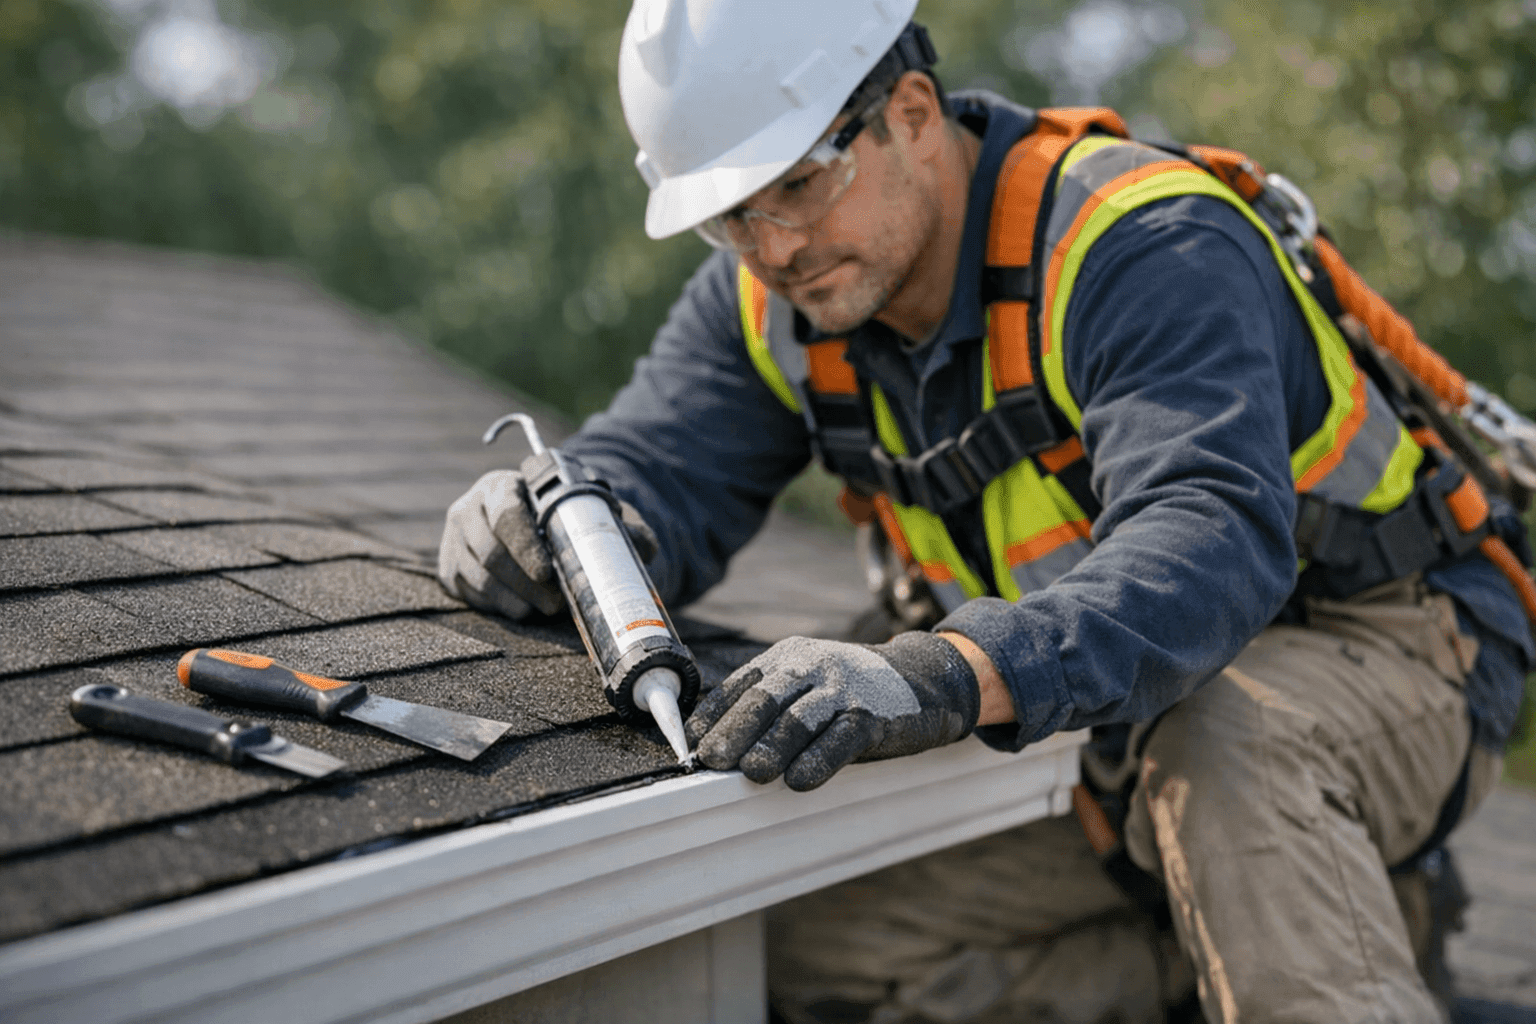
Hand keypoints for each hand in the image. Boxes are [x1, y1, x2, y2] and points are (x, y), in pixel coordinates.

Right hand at [438, 468, 657, 619]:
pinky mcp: (450, 568)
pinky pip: (468, 594)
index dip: (525, 545)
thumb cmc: (566, 517)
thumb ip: (621, 525)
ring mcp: (454, 540)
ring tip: (543, 609)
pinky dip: (498, 606)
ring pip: (478, 577)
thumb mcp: (594, 513)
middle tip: (555, 603)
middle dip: (524, 582)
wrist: (535, 526)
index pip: (505, 512)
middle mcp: (469, 508)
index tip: (548, 571)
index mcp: (503, 485)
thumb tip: (646, 545)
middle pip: (489, 551)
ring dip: (513, 599)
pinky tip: (522, 608)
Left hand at [685, 633, 980, 790]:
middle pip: (766, 698)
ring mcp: (845, 689)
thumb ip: (772, 704)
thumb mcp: (809, 684)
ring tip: (749, 772)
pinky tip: (798, 781)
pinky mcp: (874, 715)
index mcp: (791, 656)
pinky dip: (817, 761)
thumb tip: (719, 743)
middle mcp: (815, 666)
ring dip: (771, 747)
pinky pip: (841, 739)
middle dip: (735, 730)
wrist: (924, 679)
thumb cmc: (851, 692)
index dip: (716, 713)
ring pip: (800, 718)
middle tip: (713, 760)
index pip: (743, 682)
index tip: (693, 742)